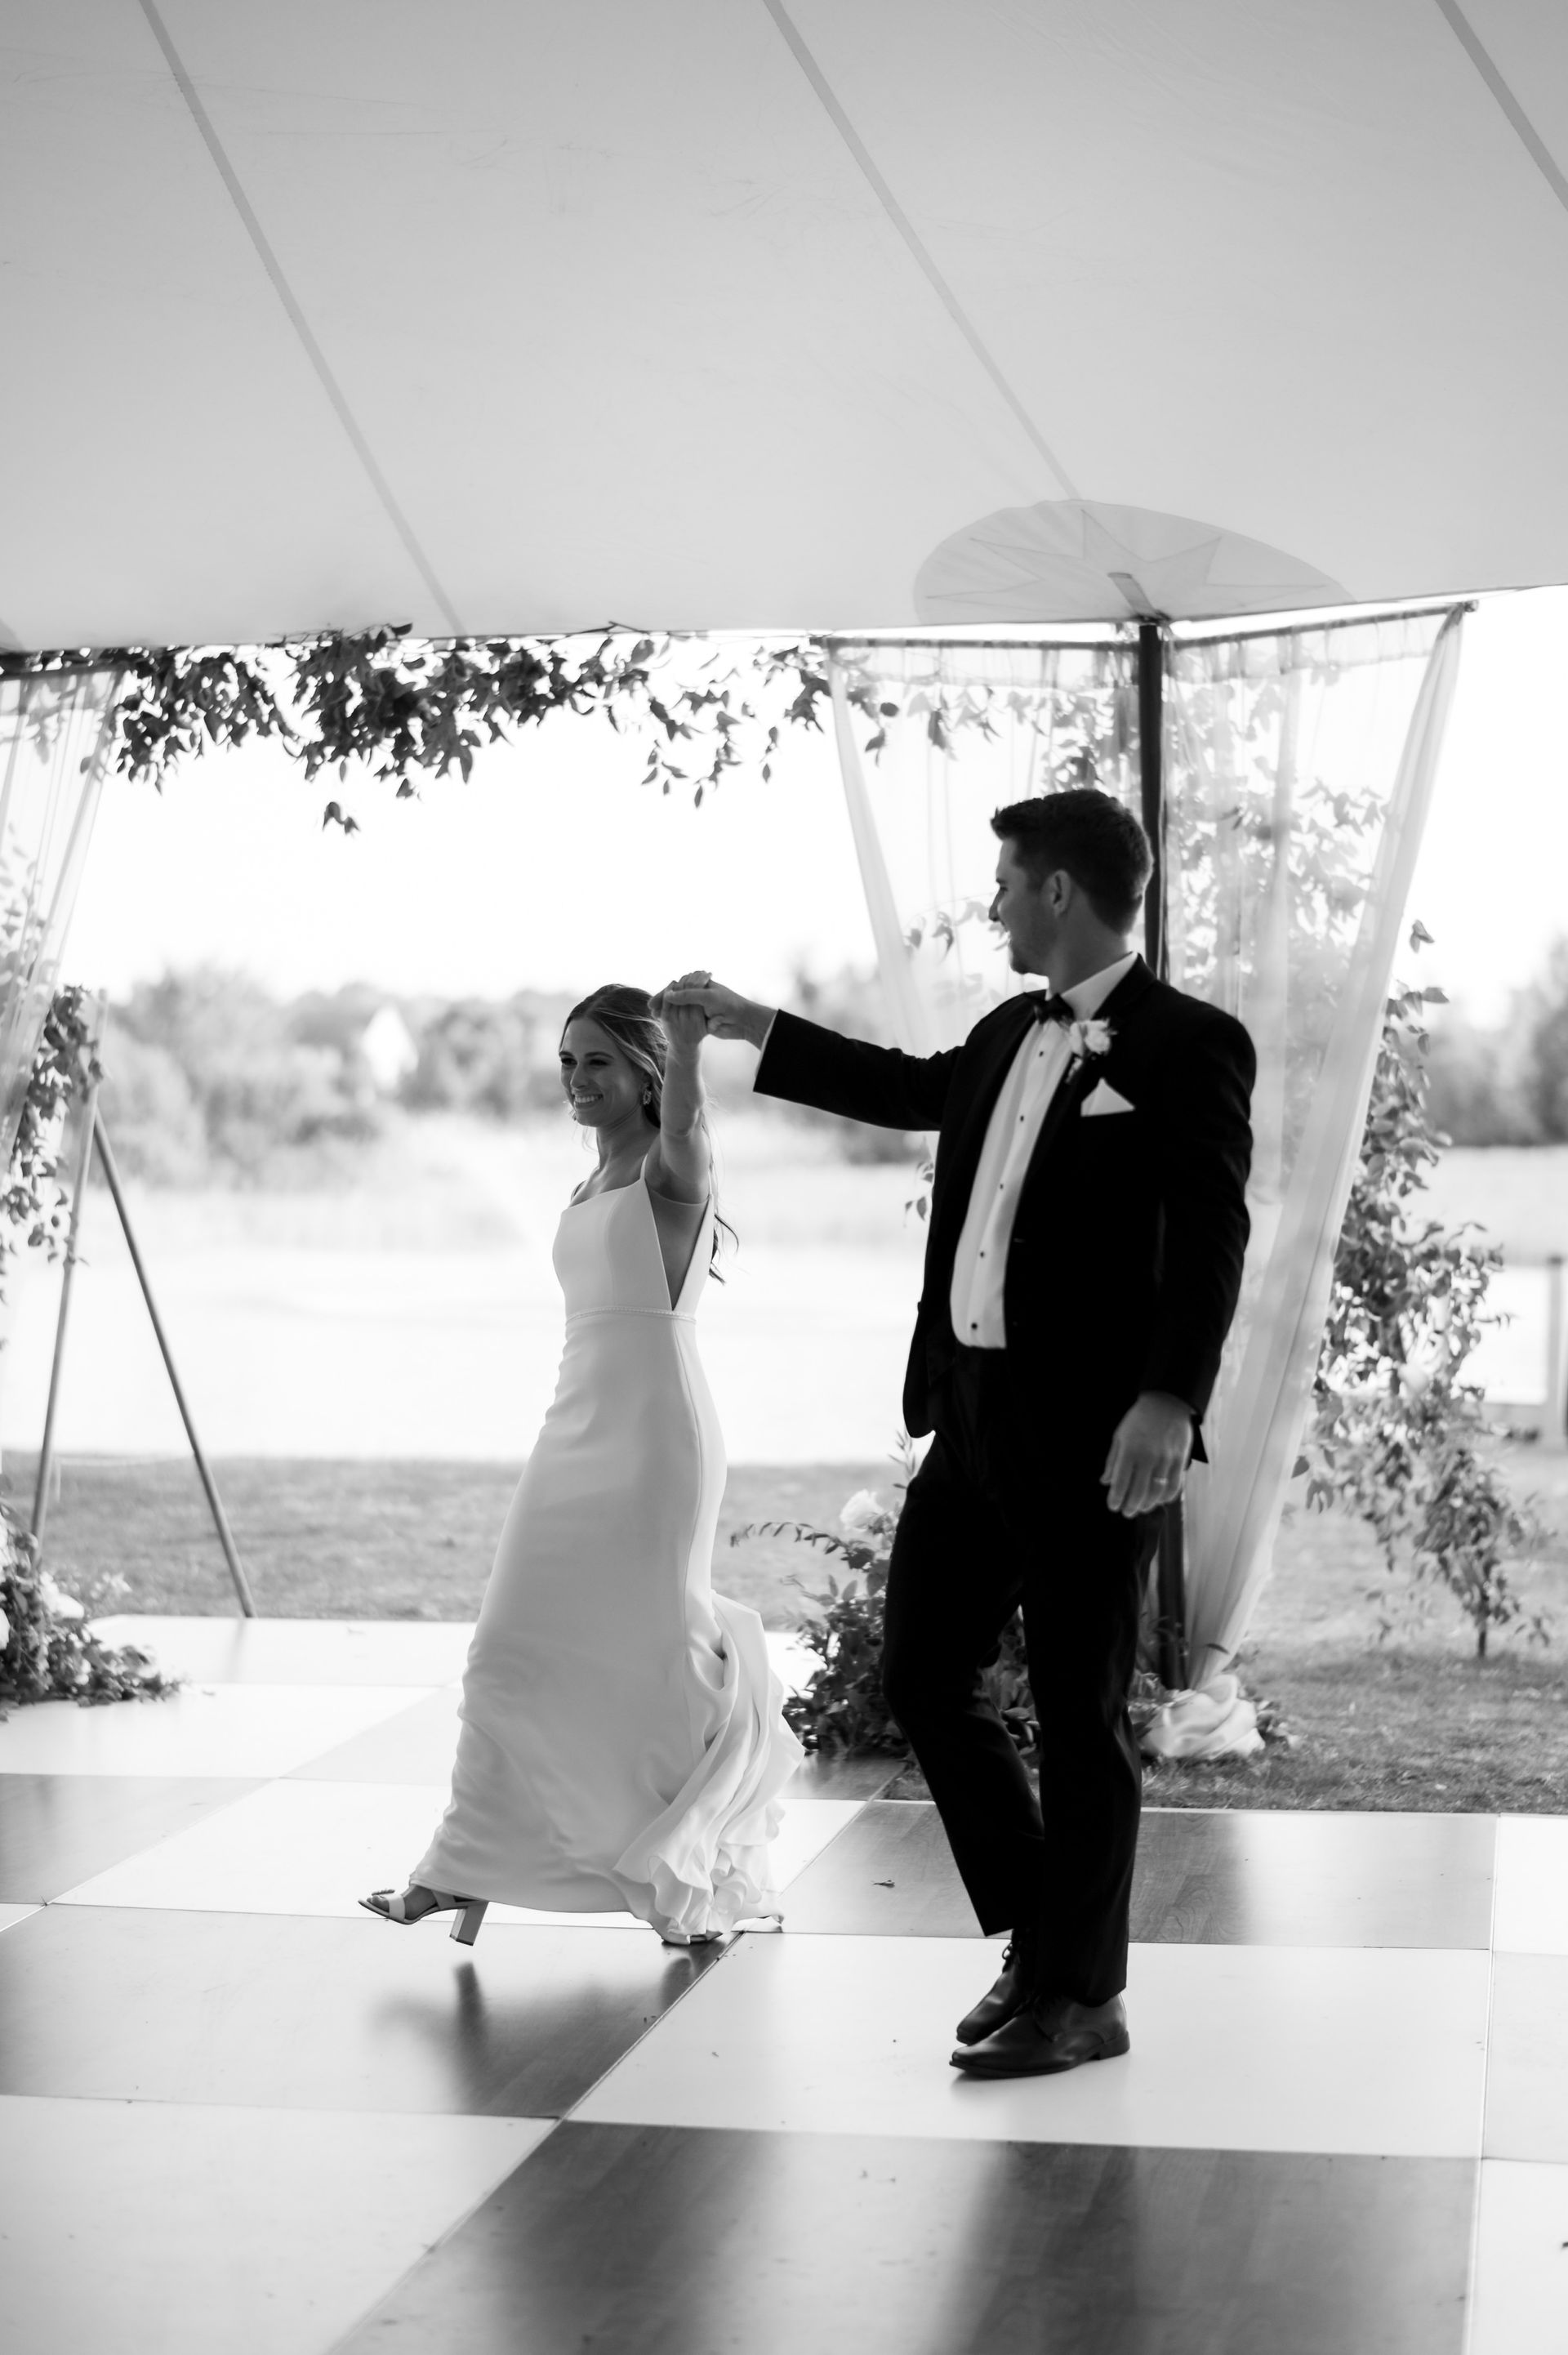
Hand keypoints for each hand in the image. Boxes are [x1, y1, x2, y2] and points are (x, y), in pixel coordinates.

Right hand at [652, 975, 773, 1048]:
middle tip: (651, 1010)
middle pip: (676, 996)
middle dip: (663, 1002)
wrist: (743, 1021)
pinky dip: (675, 1020)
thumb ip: (687, 995)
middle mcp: (699, 992)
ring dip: (667, 1011)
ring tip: (655, 1017)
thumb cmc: (728, 1004)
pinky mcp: (701, 1018)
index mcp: (700, 983)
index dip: (665, 994)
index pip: (677, 986)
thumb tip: (668, 995)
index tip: (654, 1003)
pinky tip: (665, 1023)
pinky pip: (685, 1017)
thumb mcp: (706, 997)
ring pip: (679, 1007)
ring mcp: (699, 1005)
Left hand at [1101, 1392, 1193, 1518]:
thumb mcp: (1120, 1436)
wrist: (1167, 1403)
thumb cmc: (1139, 1419)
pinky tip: (1159, 1500)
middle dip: (1131, 1506)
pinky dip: (1167, 1497)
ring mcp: (1166, 1459)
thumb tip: (1105, 1481)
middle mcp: (1148, 1457)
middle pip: (1139, 1491)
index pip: (1121, 1482)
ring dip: (1148, 1504)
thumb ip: (1112, 1460)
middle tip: (1127, 1512)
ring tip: (1142, 1508)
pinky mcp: (1181, 1459)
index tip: (1113, 1506)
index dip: (1116, 1498)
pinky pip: (1175, 1485)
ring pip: (1157, 1491)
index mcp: (1130, 1450)